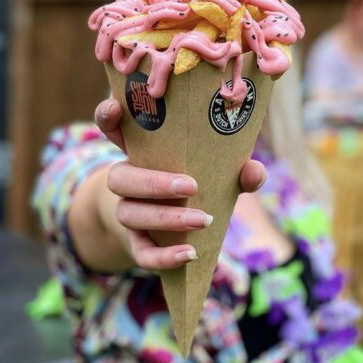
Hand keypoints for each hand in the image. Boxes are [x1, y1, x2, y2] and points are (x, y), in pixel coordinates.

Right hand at [94, 98, 266, 271]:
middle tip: (192, 186)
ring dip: (166, 218)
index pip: (112, 127)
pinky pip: (141, 252)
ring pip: (130, 214)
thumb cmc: (196, 184)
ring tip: (203, 220)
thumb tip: (254, 172)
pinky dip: (164, 256)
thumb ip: (235, 168)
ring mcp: (127, 211)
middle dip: (153, 183)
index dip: (108, 116)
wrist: (174, 224)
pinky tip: (191, 253)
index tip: (115, 106)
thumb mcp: (215, 171)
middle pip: (119, 178)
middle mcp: (126, 179)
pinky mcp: (136, 243)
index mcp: (141, 151)